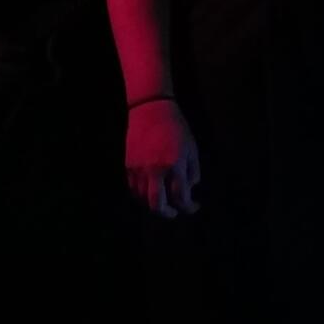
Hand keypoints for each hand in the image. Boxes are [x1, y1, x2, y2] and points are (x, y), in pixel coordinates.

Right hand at [125, 97, 200, 217]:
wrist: (149, 109)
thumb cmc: (176, 126)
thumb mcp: (191, 148)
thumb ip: (192, 171)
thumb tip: (189, 190)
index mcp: (174, 165)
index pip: (181, 196)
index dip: (189, 207)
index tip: (195, 206)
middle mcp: (155, 170)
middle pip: (157, 204)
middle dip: (168, 213)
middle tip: (175, 212)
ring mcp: (139, 169)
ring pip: (143, 199)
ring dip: (155, 205)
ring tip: (164, 202)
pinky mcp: (128, 166)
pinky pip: (134, 188)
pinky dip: (143, 196)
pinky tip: (151, 192)